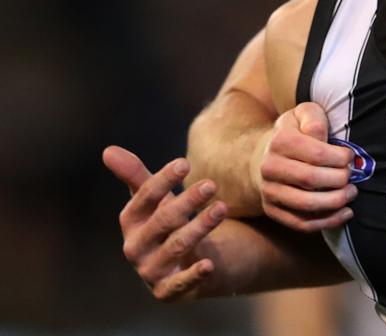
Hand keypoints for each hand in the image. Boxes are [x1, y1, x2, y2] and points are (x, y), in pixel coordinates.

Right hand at [103, 146, 226, 300]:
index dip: (162, 180)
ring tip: (222, 208)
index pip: (144, 198)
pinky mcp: (167, 291)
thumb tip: (107, 150)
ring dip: (200, 227)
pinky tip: (209, 265)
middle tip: (211, 184)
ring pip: (176, 246)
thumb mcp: (155, 200)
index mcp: (131, 221)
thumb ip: (135, 176)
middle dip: (187, 202)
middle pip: (163, 221)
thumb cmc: (168, 224)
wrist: (185, 263)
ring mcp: (150, 270)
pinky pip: (180, 284)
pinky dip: (194, 275)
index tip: (185, 163)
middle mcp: (135, 246)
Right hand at [255, 101, 355, 231]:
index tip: (351, 157)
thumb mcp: (303, 115)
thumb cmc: (296, 133)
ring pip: (306, 205)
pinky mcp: (272, 211)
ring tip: (352, 193)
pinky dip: (328, 222)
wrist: (266, 156)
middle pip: (311, 180)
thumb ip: (314, 119)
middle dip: (340, 180)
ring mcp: (269, 192)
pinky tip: (346, 213)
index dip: (340, 158)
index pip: (317, 154)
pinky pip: (301, 223)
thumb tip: (319, 135)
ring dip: (336, 202)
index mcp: (280, 141)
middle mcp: (270, 167)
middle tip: (352, 176)